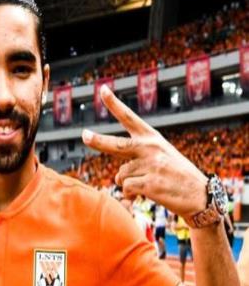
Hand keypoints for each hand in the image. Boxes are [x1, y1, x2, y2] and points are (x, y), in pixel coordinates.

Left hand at [82, 85, 207, 217]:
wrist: (201, 195)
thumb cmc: (178, 176)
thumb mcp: (162, 157)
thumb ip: (137, 160)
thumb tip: (117, 176)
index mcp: (152, 138)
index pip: (130, 118)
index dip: (114, 104)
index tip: (101, 89)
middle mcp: (150, 148)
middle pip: (116, 145)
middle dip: (98, 141)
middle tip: (84, 135)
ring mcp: (151, 165)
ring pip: (121, 175)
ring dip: (129, 184)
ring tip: (150, 185)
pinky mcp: (150, 183)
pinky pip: (127, 189)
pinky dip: (132, 196)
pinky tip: (148, 195)